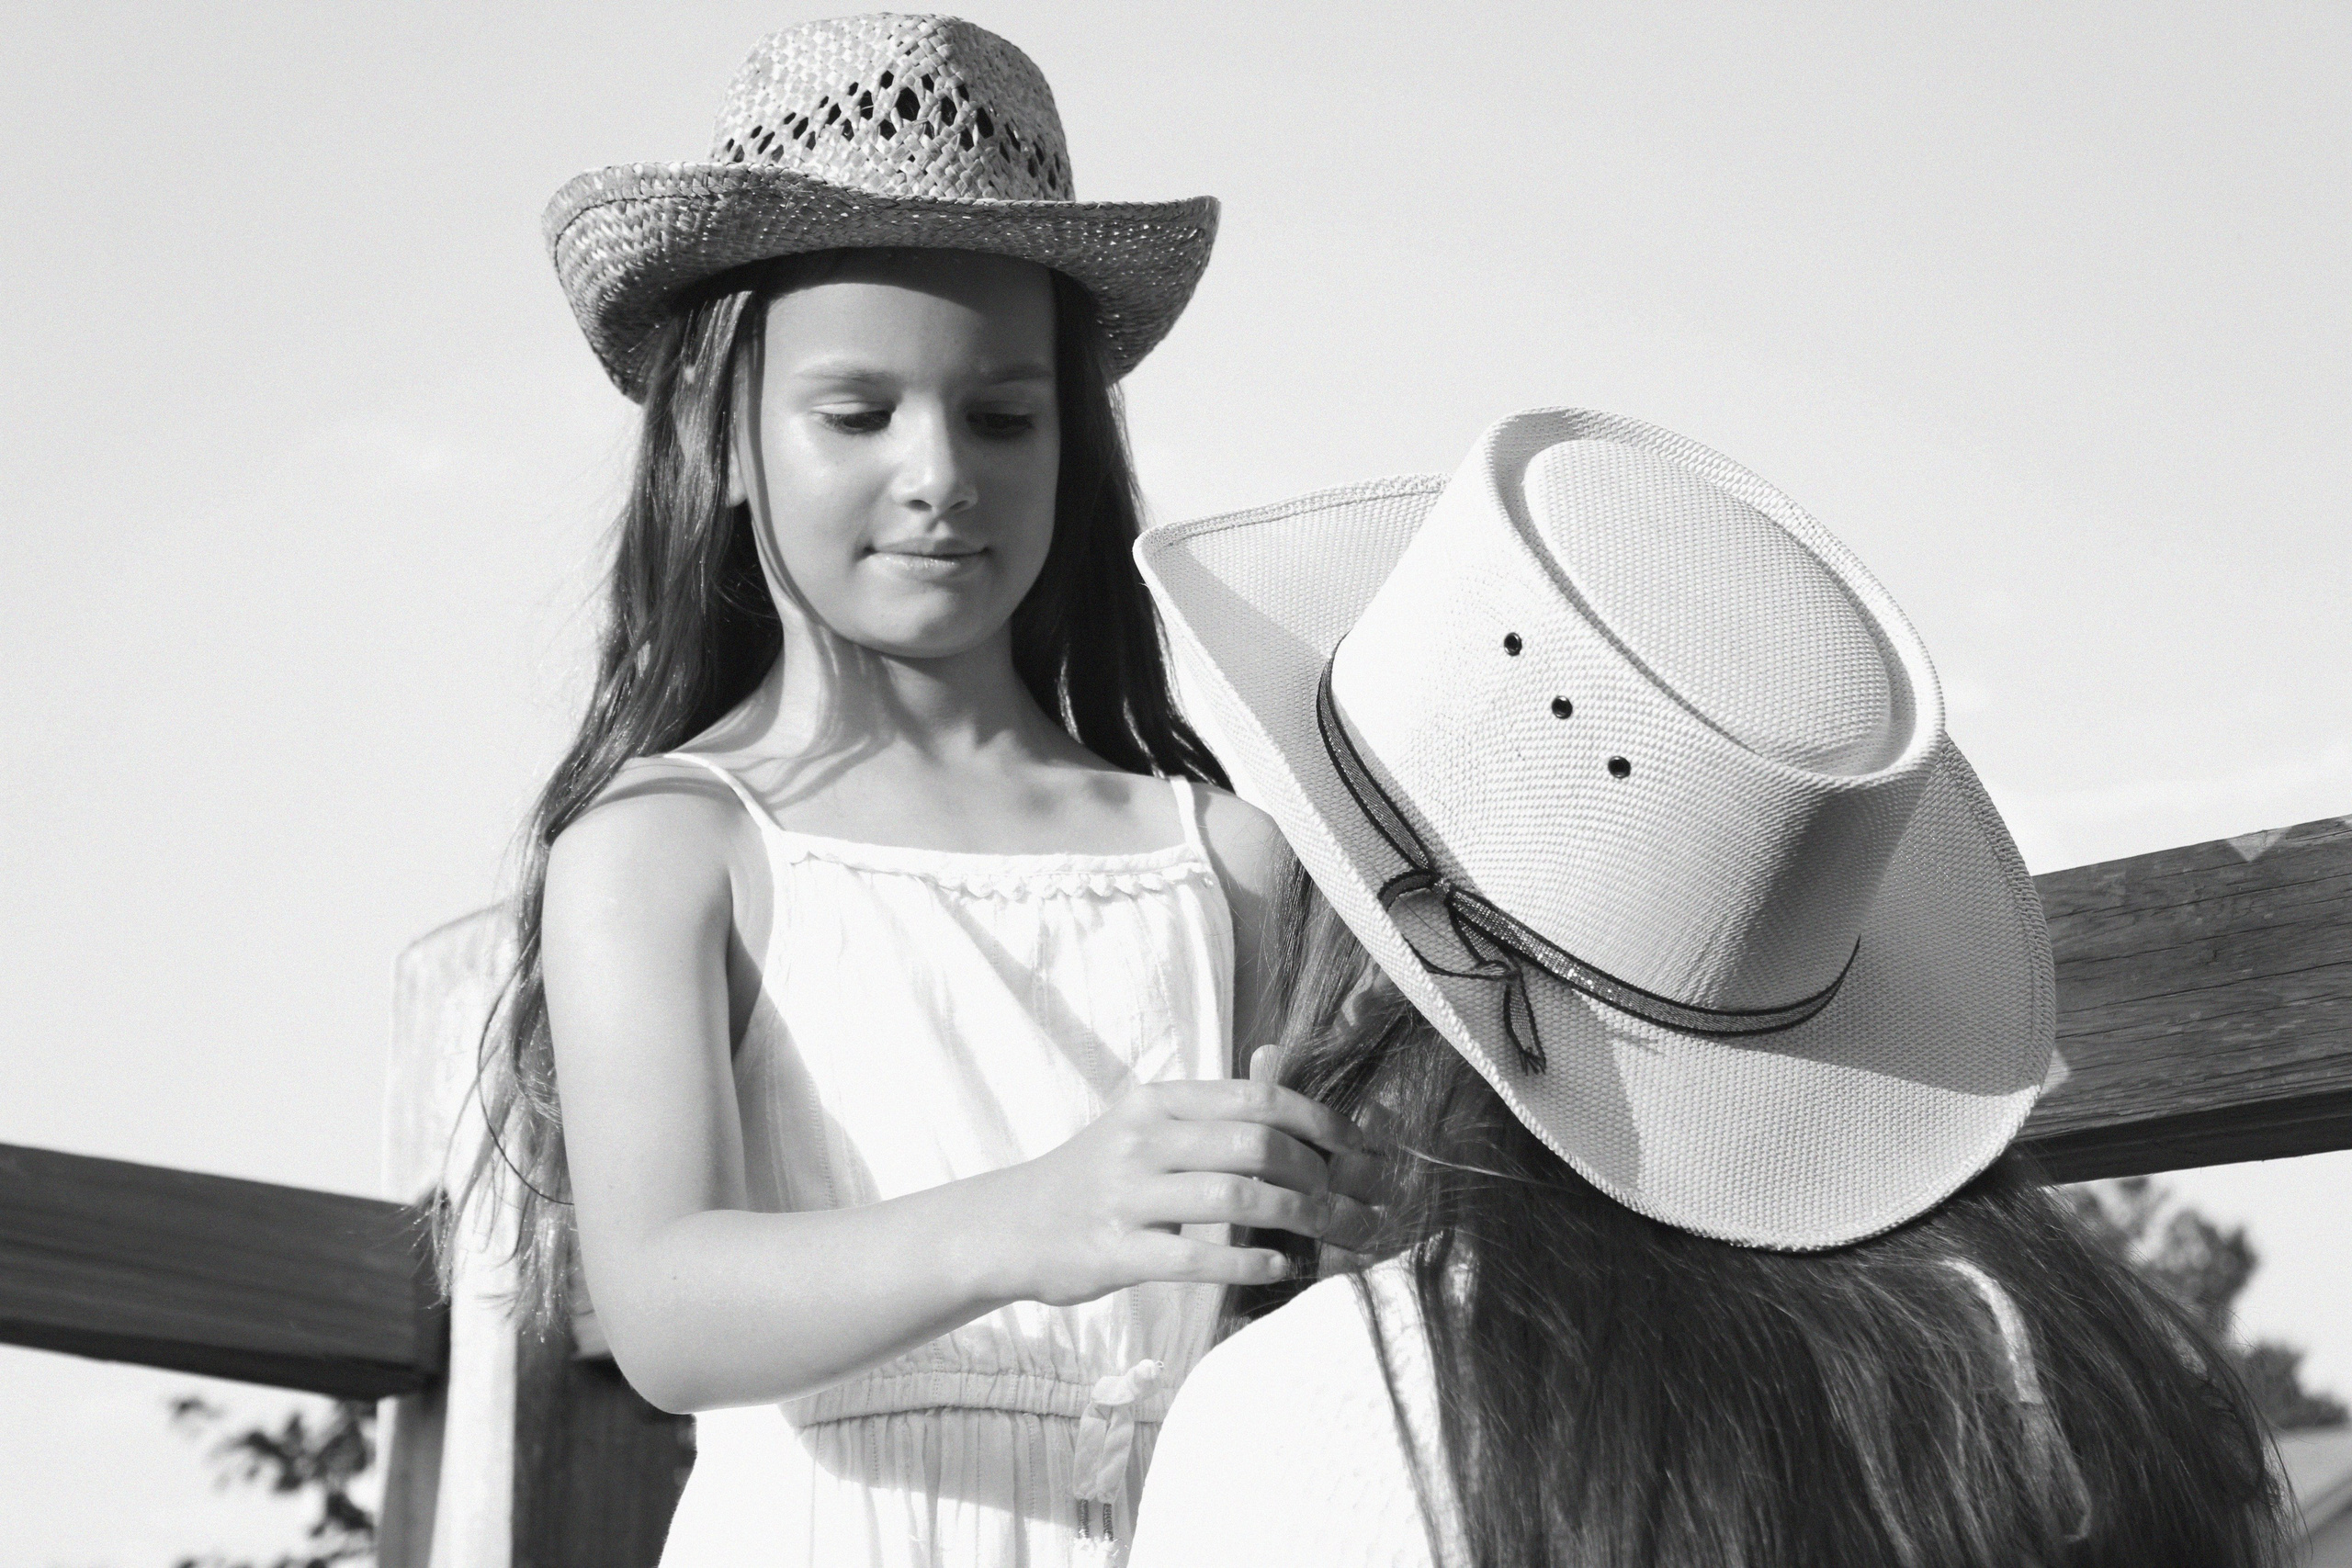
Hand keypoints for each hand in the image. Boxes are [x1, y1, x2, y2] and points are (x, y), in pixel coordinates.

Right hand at [981, 1079, 1384, 1306]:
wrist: (1009, 1227)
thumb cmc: (1096, 1175)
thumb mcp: (1146, 1125)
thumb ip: (1213, 1104)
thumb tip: (1279, 1060)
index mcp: (1157, 1102)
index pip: (1256, 1098)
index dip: (1320, 1121)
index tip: (1361, 1146)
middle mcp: (1142, 1140)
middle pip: (1255, 1146)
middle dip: (1320, 1175)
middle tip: (1355, 1200)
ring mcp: (1126, 1196)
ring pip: (1234, 1200)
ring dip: (1300, 1220)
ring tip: (1335, 1235)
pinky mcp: (1114, 1253)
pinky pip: (1196, 1259)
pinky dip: (1249, 1264)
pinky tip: (1283, 1268)